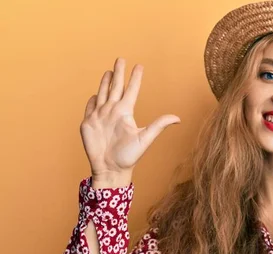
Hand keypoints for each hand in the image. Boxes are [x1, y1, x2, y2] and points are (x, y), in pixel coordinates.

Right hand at [80, 57, 180, 179]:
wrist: (110, 168)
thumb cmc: (129, 157)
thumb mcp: (145, 139)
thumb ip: (159, 126)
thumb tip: (178, 118)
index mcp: (126, 113)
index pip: (131, 91)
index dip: (135, 79)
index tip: (139, 66)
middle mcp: (113, 111)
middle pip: (116, 87)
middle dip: (118, 73)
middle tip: (121, 59)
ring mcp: (100, 116)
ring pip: (103, 94)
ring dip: (105, 82)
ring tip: (109, 71)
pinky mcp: (88, 123)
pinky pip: (90, 108)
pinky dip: (92, 101)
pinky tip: (94, 95)